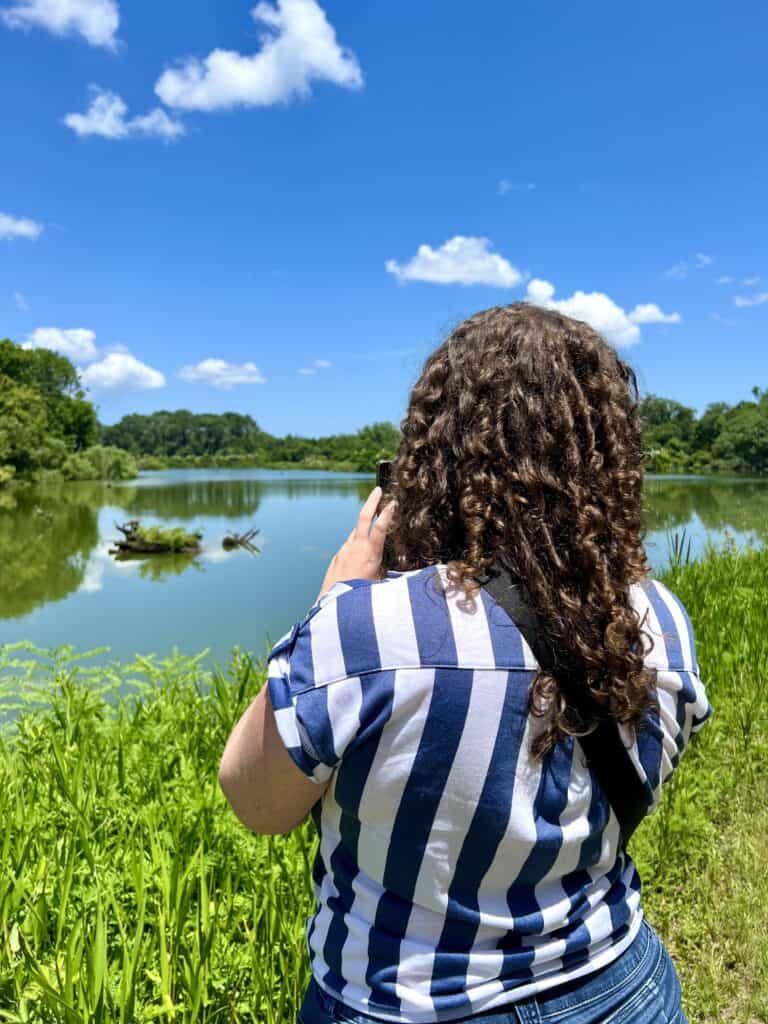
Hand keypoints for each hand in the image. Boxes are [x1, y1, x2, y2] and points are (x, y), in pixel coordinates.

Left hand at [315, 486, 396, 601]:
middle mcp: (355, 549)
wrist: (334, 605)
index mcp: (370, 555)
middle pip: (363, 518)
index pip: (380, 528)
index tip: (392, 503)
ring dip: (363, 532)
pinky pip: (348, 549)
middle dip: (371, 502)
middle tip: (377, 490)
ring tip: (371, 540)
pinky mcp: (336, 558)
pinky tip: (357, 562)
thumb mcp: (379, 584)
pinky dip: (354, 549)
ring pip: (355, 535)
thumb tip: (386, 566)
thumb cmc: (360, 598)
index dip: (387, 514)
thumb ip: (382, 570)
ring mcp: (343, 552)